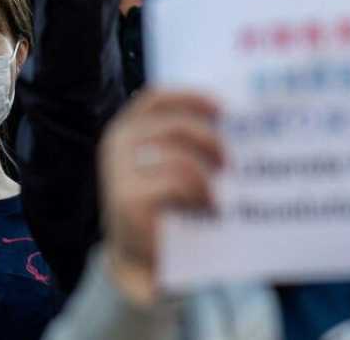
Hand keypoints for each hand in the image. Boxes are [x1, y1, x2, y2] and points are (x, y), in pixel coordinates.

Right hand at [99, 90, 223, 303]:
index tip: (223, 108)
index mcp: (126, 127)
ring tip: (220, 193)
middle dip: (210, 139)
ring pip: (180, 156)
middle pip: (175, 125)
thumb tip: (229, 121)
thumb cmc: (161, 202)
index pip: (156, 98)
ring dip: (208, 174)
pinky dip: (201, 194)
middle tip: (231, 161)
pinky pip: (176, 184)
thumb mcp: (167, 163)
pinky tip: (211, 207)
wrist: (137, 252)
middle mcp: (118, 143)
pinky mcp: (128, 199)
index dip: (190, 97)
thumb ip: (183, 140)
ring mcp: (119, 170)